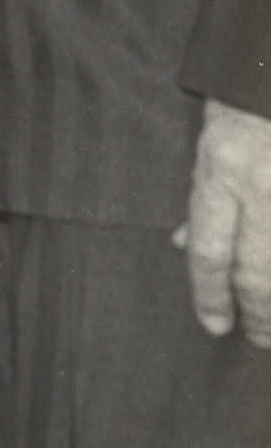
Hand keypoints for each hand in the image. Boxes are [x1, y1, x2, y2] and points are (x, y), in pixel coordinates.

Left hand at [179, 97, 270, 344]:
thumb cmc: (240, 109)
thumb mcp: (209, 147)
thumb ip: (202, 200)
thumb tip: (184, 247)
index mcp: (223, 172)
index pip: (210, 250)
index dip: (209, 294)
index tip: (214, 324)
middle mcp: (262, 187)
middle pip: (257, 271)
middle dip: (257, 313)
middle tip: (256, 338)